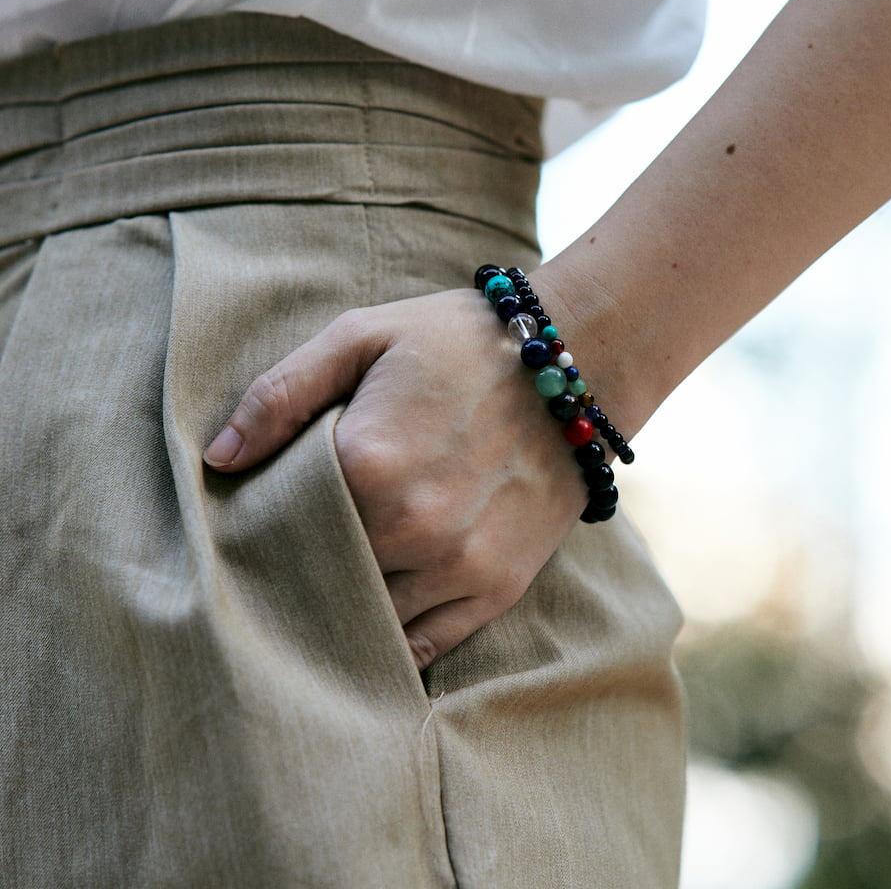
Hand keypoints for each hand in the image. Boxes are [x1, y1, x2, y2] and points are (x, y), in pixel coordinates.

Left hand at [203, 287, 587, 669]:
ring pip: (368, 621)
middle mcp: (413, 527)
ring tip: (320, 596)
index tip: (250, 524)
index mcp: (368, 463)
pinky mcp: (498, 586)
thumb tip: (217, 459)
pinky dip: (389, 647)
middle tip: (278, 564)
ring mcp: (460, 564)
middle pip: (319, 580)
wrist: (578, 361)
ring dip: (340, 612)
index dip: (258, 527)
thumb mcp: (361, 337)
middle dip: (294, 573)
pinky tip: (367, 629)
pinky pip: (426, 646)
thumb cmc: (458, 342)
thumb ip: (281, 394)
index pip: (279, 525)